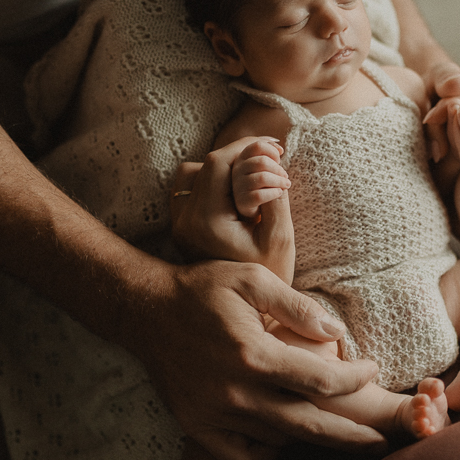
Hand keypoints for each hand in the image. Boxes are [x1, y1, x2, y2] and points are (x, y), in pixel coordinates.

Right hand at [133, 258, 383, 459]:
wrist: (145, 311)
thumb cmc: (203, 289)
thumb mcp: (252, 279)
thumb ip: (296, 306)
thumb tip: (337, 332)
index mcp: (253, 354)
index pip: (320, 381)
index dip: (354, 380)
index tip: (371, 370)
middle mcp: (235, 392)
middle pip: (307, 426)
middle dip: (350, 436)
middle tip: (379, 440)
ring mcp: (213, 415)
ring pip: (277, 441)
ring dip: (310, 437)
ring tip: (338, 431)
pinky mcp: (195, 427)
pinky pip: (240, 458)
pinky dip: (265, 454)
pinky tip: (281, 437)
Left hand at [171, 137, 294, 282]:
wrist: (244, 310)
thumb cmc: (268, 276)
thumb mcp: (280, 237)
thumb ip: (274, 195)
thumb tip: (269, 159)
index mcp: (206, 221)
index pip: (219, 163)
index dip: (249, 149)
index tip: (278, 151)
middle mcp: (185, 220)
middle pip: (206, 164)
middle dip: (241, 154)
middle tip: (272, 154)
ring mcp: (180, 224)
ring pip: (194, 173)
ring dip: (225, 167)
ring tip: (254, 172)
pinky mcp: (183, 227)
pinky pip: (191, 189)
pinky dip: (214, 181)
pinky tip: (238, 189)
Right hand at [232, 138, 290, 219]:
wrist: (255, 211)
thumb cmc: (263, 185)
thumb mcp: (265, 167)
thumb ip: (269, 155)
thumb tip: (279, 146)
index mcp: (241, 159)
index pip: (257, 146)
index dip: (272, 151)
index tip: (279, 159)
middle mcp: (236, 172)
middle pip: (262, 162)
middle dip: (278, 169)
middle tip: (285, 176)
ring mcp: (238, 187)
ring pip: (263, 177)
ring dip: (280, 181)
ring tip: (286, 185)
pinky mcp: (242, 202)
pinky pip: (261, 194)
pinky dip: (274, 193)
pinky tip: (278, 193)